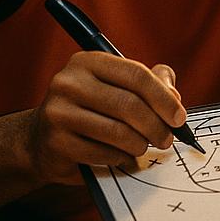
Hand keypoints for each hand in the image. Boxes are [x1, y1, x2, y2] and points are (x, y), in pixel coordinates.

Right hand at [30, 52, 186, 185]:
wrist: (41, 140)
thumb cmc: (90, 110)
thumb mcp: (116, 88)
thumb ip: (149, 83)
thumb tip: (174, 96)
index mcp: (88, 62)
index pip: (136, 74)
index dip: (163, 98)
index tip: (178, 117)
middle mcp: (69, 82)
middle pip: (129, 104)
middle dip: (156, 126)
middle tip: (167, 139)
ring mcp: (59, 112)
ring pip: (118, 132)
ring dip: (140, 145)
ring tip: (143, 147)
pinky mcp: (56, 142)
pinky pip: (103, 154)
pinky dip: (121, 158)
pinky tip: (122, 157)